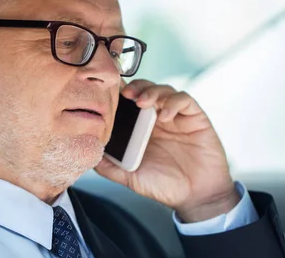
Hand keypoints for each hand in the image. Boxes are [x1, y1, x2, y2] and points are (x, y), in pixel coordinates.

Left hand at [94, 80, 239, 222]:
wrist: (197, 197)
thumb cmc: (164, 186)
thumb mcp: (130, 177)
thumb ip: (109, 166)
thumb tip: (87, 155)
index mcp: (141, 127)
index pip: (128, 101)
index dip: (119, 93)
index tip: (108, 93)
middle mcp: (158, 117)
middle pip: (145, 88)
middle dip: (135, 87)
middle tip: (126, 94)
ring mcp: (177, 116)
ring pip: (164, 89)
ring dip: (152, 91)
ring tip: (143, 102)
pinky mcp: (195, 117)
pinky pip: (185, 100)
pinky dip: (173, 102)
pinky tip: (165, 115)